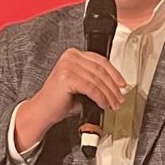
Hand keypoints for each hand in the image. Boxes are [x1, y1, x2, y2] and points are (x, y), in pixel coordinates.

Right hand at [12, 48, 127, 153]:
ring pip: (97, 80)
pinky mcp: (67, 77)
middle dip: (113, 87)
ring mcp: (67, 65)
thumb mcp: (81, 83)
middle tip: (120, 98)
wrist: (43, 111)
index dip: (114, 73)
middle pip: (101, 70)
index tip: (122, 84)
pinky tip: (104, 104)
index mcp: (73, 54)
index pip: (100, 60)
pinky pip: (91, 88)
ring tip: (113, 104)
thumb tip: (116, 86)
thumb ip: (95, 79)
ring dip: (109, 94)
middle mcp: (70, 56)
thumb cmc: (60, 100)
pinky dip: (101, 98)